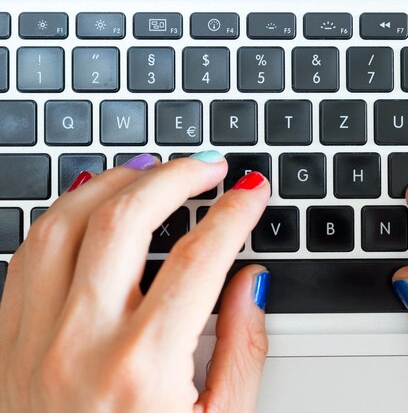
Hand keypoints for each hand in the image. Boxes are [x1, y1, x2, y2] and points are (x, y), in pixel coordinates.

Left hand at [0, 152, 270, 412]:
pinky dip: (62, 214)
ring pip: (65, 223)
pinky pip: (27, 255)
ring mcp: (32, 342)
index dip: (235, 213)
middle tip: (208, 167)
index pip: (201, 259)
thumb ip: (242, 349)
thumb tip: (249, 282)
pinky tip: (89, 201)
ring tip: (150, 169)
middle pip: (127, 220)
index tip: (251, 192)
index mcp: (142, 371)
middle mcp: (80, 347)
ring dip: (114, 182)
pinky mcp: (6, 344)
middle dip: (177, 177)